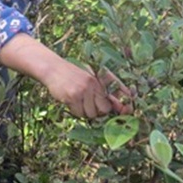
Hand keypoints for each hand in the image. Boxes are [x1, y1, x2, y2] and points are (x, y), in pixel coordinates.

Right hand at [0, 34, 133, 118]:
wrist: (53, 69)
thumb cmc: (73, 76)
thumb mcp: (90, 80)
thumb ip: (102, 93)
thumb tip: (119, 109)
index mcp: (100, 79)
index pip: (118, 92)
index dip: (124, 105)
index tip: (129, 111)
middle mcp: (94, 84)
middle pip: (104, 110)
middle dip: (98, 112)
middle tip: (88, 105)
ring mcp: (84, 90)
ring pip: (91, 114)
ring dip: (85, 112)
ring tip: (78, 102)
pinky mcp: (73, 96)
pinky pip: (79, 113)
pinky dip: (75, 111)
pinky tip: (70, 102)